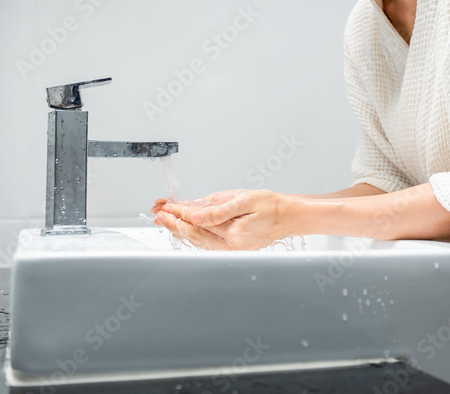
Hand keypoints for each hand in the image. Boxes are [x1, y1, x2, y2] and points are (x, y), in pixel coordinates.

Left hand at [154, 189, 294, 249]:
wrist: (290, 216)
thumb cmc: (271, 205)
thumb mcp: (244, 199)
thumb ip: (217, 209)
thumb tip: (193, 215)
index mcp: (235, 232)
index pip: (198, 222)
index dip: (179, 213)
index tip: (165, 206)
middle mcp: (233, 245)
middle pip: (195, 236)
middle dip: (174, 224)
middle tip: (158, 213)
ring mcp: (233, 250)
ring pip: (199, 242)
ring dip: (180, 230)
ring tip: (165, 219)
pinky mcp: (234, 250)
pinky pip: (208, 244)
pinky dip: (194, 235)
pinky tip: (185, 229)